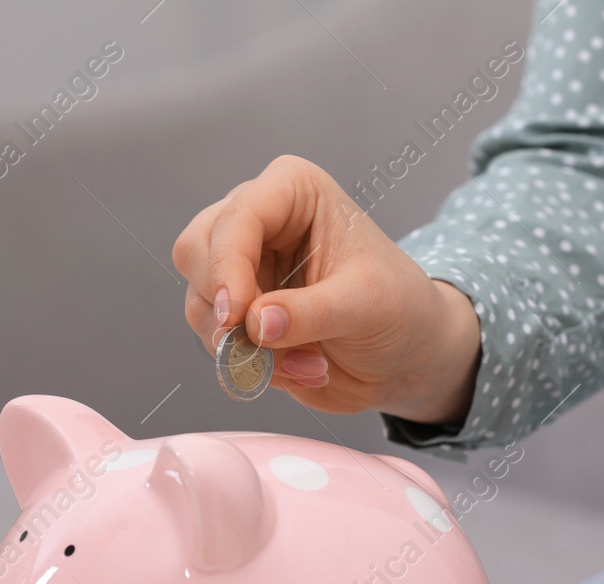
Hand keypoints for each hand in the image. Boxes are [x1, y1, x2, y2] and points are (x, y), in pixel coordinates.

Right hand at [172, 155, 482, 423]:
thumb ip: (308, 313)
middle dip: (224, 306)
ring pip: (198, 302)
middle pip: (195, 251)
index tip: (236, 316)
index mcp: (292, 192)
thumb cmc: (399, 308)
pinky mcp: (239, 313)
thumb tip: (254, 324)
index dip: (226, 267)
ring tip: (309, 364)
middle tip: (261, 344)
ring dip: (244, 347)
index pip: (236, 217)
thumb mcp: (365, 305)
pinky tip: (301, 371)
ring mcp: (242, 269)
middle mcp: (257, 221)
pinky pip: (215, 340)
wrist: (407, 355)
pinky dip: (251, 366)